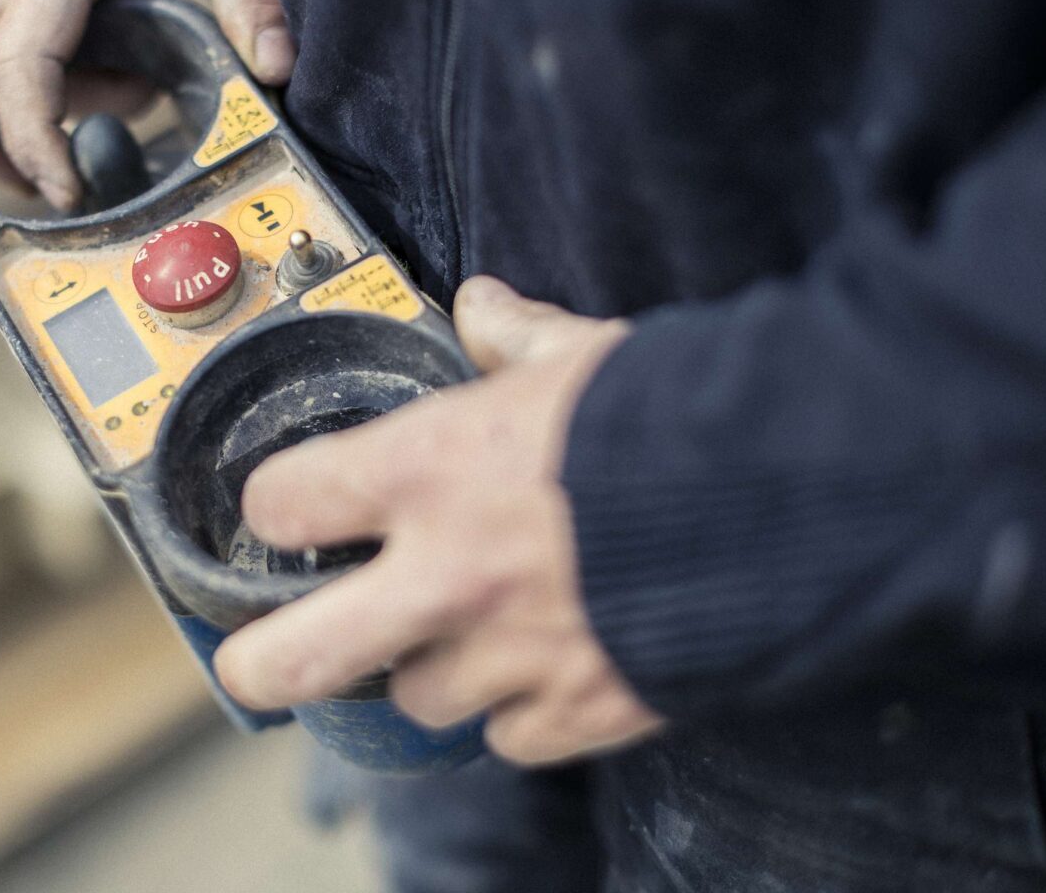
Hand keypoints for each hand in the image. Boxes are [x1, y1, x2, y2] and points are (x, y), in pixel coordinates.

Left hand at [214, 276, 664, 764]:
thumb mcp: (582, 357)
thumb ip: (514, 341)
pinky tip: (539, 676)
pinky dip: (517, 716)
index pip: (287, 502)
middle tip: (254, 659)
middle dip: (259, 662)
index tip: (287, 511)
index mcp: (431, 470)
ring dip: (428, 671)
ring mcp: (509, 653)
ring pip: (418, 698)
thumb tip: (483, 306)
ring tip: (461, 637)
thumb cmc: (677, 415)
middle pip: (298, 655)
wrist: (792, 496)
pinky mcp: (579, 710)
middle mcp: (449, 572)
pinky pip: (510, 739)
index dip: (279, 507)